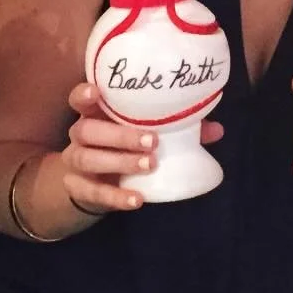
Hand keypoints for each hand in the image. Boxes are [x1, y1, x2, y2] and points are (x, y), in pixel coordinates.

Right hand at [61, 80, 221, 213]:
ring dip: (120, 162)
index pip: (79, 99)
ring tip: (150, 165)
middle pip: (87, 130)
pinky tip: (137, 200)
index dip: (84, 94)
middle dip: (119, 136)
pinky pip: (94, 193)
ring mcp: (76, 162)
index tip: (97, 92)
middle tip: (152, 141)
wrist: (90, 183)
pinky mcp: (79, 189)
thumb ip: (178, 130)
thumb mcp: (144, 133)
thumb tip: (216, 129)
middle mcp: (80, 135)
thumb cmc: (122, 147)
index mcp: (95, 114)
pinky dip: (115, 197)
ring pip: (87, 159)